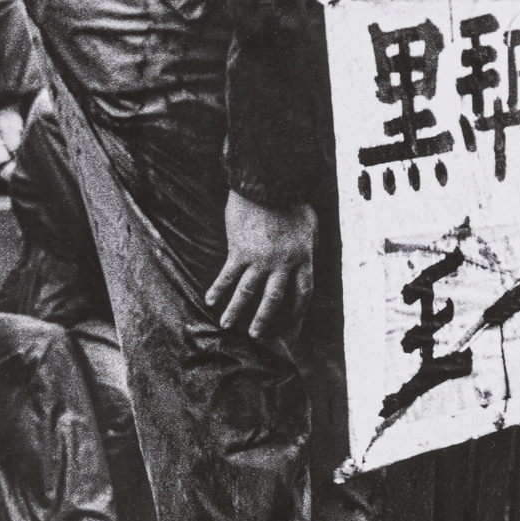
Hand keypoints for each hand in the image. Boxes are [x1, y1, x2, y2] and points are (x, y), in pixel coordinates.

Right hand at [205, 190, 316, 338]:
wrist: (268, 184)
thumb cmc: (291, 200)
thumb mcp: (310, 224)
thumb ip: (310, 243)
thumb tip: (310, 255)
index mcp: (303, 258)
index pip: (303, 292)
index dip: (298, 311)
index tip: (293, 327)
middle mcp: (282, 263)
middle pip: (274, 299)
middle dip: (264, 319)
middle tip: (256, 335)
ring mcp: (260, 259)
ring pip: (247, 292)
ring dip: (236, 311)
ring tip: (226, 325)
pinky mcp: (239, 251)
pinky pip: (227, 275)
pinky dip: (218, 289)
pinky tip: (209, 300)